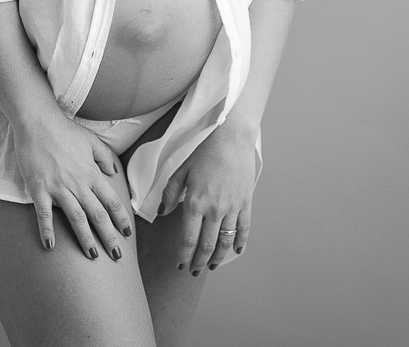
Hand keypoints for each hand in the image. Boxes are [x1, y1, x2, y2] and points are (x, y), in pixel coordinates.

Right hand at [13, 111, 132, 259]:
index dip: (121, 219)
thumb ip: (104, 157)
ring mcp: (58, 188)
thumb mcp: (91, 140)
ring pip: (76, 218)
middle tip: (117, 256)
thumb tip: (114, 172)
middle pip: (97, 215)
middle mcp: (78, 183)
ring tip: (93, 255)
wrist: (38, 122)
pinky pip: (44, 215)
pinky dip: (47, 231)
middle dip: (109, 237)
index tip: (128, 233)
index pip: (111, 201)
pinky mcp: (39, 189)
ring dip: (85, 238)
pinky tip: (50, 247)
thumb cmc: (65, 130)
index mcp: (91, 173)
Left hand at [159, 121, 255, 273]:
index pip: (188, 239)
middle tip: (193, 271)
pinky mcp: (245, 203)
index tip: (179, 264)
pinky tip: (236, 250)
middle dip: (198, 262)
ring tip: (211, 266)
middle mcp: (214, 210)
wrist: (232, 137)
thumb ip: (170, 193)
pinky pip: (243, 229)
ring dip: (217, 258)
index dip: (183, 256)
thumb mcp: (181, 169)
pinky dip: (240, 243)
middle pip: (206, 246)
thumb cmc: (205, 150)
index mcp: (195, 203)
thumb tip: (163, 212)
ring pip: (225, 242)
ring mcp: (232, 208)